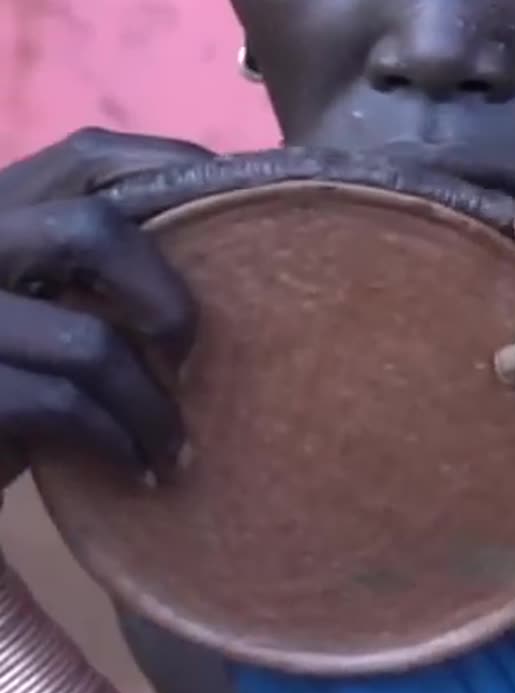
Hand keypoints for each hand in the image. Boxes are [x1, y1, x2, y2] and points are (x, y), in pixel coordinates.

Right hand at [0, 128, 212, 488]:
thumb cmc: (9, 373)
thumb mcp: (44, 298)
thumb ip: (99, 265)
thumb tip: (237, 238)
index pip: (89, 157)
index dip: (176, 174)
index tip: (245, 218)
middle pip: (92, 229)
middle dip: (167, 298)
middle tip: (192, 356)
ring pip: (87, 342)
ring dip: (150, 406)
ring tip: (174, 449)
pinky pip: (58, 406)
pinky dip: (115, 439)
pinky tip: (136, 468)